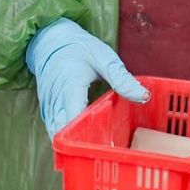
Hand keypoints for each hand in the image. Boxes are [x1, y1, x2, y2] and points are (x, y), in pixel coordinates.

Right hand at [25, 18, 149, 136]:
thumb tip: (143, 96)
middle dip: (83, 143)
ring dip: (74, 142)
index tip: (107, 143)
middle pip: (65, 133)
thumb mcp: (104, 57)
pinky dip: (68, 136)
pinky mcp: (46, 111)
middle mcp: (55, 100)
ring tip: (98, 146)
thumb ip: (121, 78)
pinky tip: (84, 138)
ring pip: (58, 134)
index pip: (75, 118)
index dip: (88, 135)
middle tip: (107, 149)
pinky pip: (55, 129)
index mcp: (70, 85)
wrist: (51, 40)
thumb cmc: (79, 48)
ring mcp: (48, 107)